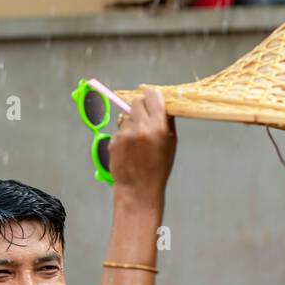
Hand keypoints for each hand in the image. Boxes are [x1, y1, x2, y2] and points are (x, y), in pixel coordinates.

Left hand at [109, 87, 176, 206]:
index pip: (152, 95)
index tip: (151, 98)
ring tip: (136, 140)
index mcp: (158, 126)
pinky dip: (123, 135)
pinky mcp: (114, 140)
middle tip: (143, 118)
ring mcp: (125, 134)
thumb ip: (166, 122)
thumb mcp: (170, 144)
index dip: (151, 96)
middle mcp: (141, 127)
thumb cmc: (158, 168)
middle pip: (136, 101)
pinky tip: (129, 149)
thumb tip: (163, 104)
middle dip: (140, 107)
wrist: (138, 189)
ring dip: (131, 122)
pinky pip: (119, 130)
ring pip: (126, 116)